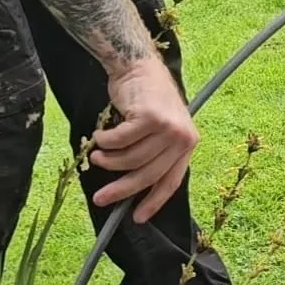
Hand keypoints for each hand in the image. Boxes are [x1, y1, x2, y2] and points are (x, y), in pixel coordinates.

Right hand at [89, 53, 199, 222]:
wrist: (138, 66)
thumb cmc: (145, 100)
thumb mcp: (158, 130)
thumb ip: (152, 155)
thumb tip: (130, 188)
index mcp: (187, 144)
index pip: (171, 181)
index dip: (153, 202)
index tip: (137, 218)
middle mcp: (182, 137)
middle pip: (148, 174)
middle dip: (122, 190)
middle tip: (100, 199)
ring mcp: (168, 127)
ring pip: (131, 159)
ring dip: (109, 161)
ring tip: (98, 156)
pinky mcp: (150, 117)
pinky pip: (120, 141)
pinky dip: (105, 141)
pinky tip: (98, 136)